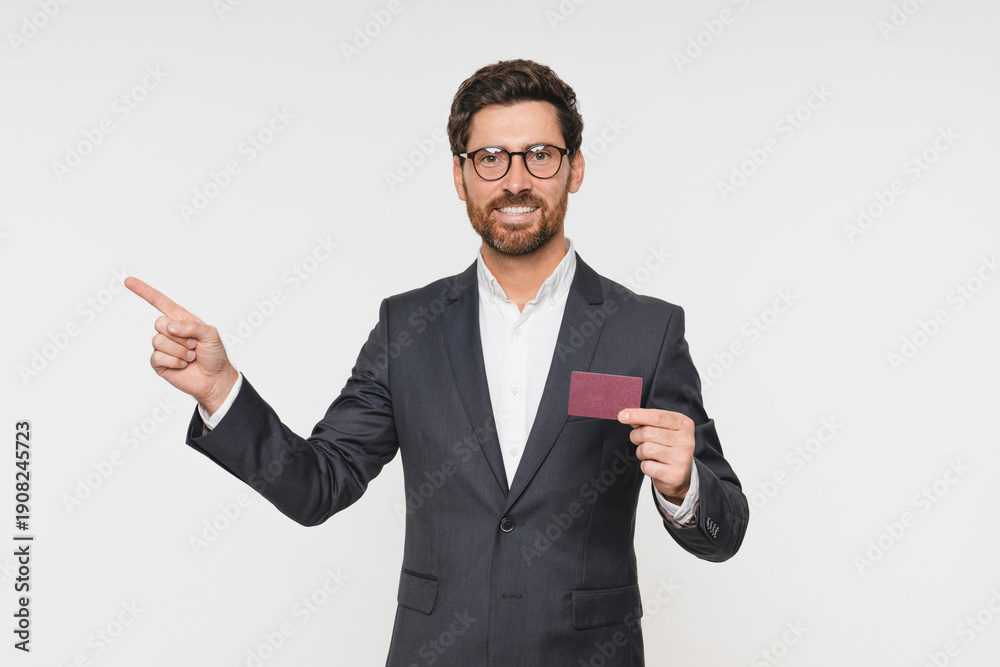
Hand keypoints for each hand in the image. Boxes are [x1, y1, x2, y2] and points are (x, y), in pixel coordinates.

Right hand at [125, 277, 237, 414]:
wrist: (215, 379)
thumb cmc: (215, 355)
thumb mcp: (211, 334)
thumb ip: (192, 326)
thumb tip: (170, 326)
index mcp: (181, 319)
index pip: (160, 302)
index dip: (144, 291)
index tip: (128, 281)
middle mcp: (169, 331)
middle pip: (159, 322)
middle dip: (180, 335)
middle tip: (194, 345)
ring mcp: (163, 347)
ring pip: (158, 340)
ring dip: (179, 350)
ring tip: (191, 356)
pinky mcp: (159, 363)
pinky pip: (158, 357)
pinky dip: (175, 361)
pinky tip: (183, 365)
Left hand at [618, 408, 694, 503]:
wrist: (680, 473)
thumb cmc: (668, 446)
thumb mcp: (662, 428)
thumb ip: (646, 420)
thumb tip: (625, 416)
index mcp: (684, 424)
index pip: (656, 416)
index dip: (636, 415)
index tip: (621, 416)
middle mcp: (686, 440)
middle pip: (647, 433)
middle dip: (636, 436)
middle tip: (640, 441)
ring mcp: (682, 459)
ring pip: (645, 449)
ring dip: (641, 452)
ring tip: (649, 454)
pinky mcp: (675, 475)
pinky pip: (647, 466)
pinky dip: (645, 466)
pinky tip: (654, 465)